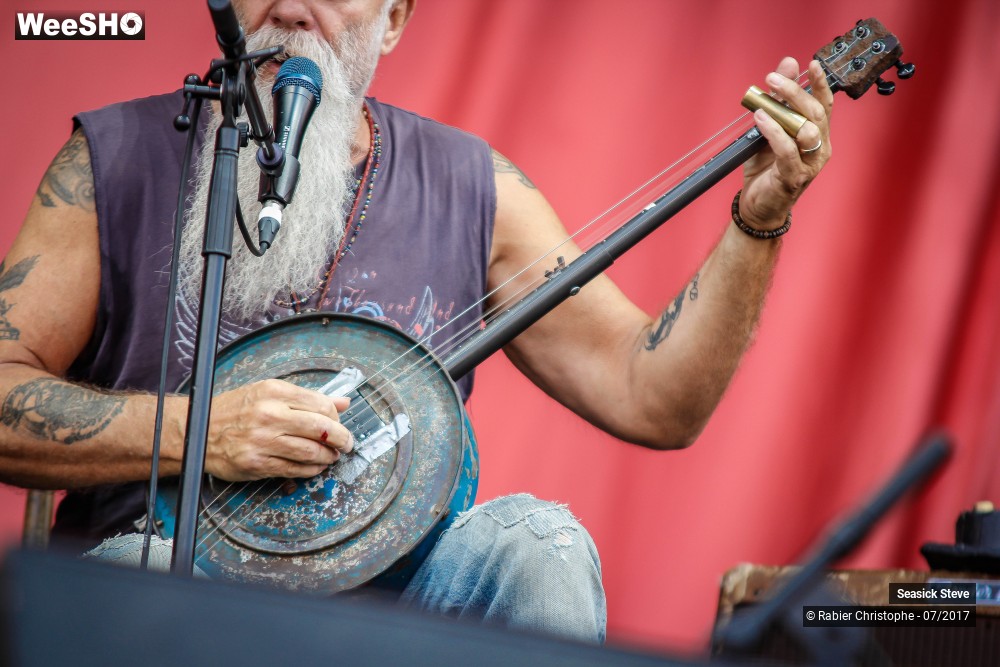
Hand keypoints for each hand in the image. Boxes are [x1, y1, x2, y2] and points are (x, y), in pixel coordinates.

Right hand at [204, 379, 353, 480]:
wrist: (197, 430)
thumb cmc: (236, 409)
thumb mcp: (270, 393)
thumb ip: (309, 398)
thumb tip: (345, 402)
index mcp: (275, 392)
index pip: (321, 405)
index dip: (337, 417)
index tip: (340, 424)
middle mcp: (270, 414)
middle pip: (321, 428)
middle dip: (342, 439)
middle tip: (347, 444)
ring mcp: (262, 441)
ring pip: (311, 452)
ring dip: (328, 457)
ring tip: (331, 456)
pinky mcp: (256, 464)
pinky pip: (294, 469)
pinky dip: (311, 470)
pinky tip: (315, 466)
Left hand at [740, 57, 832, 229]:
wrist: (758, 206)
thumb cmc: (766, 169)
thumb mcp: (770, 129)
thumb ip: (779, 99)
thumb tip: (787, 66)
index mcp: (818, 135)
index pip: (824, 105)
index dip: (820, 84)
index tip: (811, 64)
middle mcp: (820, 148)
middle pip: (815, 113)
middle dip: (795, 92)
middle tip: (772, 78)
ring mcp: (810, 164)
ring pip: (807, 130)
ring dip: (785, 110)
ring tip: (763, 101)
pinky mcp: (794, 177)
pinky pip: (787, 150)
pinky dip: (773, 132)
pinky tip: (760, 119)